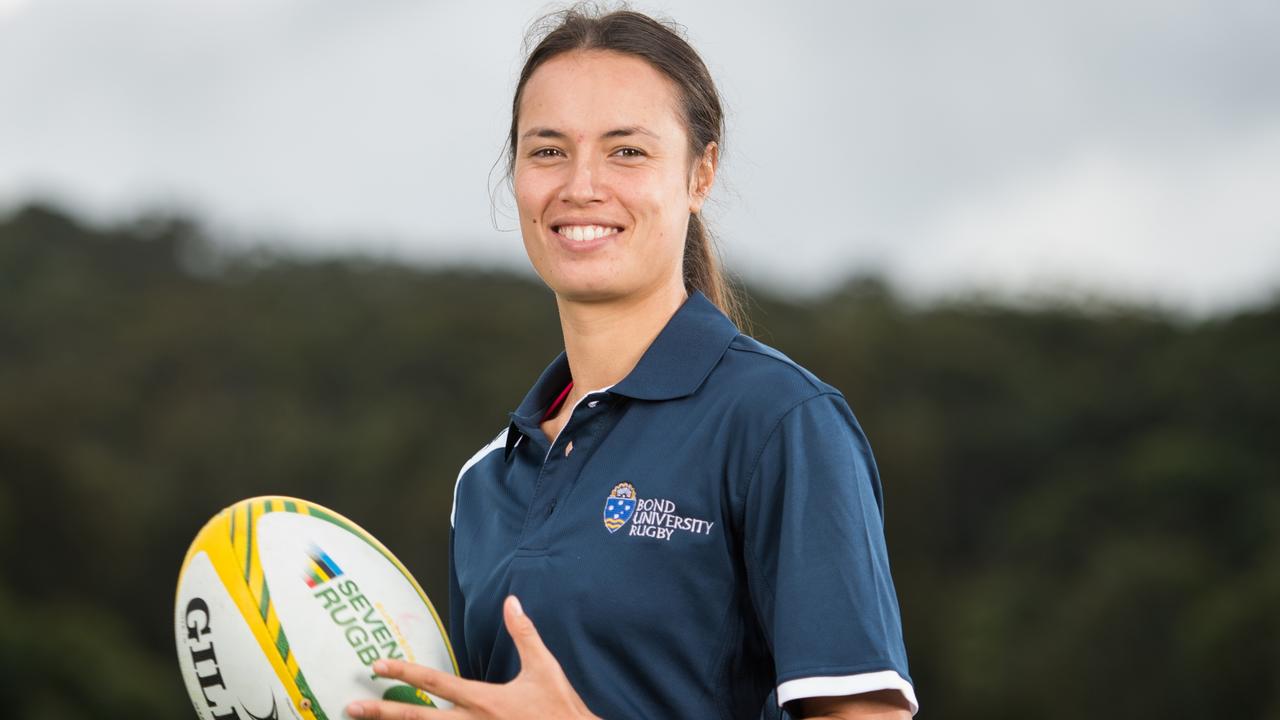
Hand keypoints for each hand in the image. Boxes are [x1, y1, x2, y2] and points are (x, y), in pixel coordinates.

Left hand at [345, 596, 597, 719]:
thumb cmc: (559, 707)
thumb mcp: (544, 666)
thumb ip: (523, 633)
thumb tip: (512, 601)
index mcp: (484, 699)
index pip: (435, 682)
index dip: (404, 671)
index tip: (377, 665)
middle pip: (418, 718)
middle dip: (383, 712)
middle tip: (351, 707)